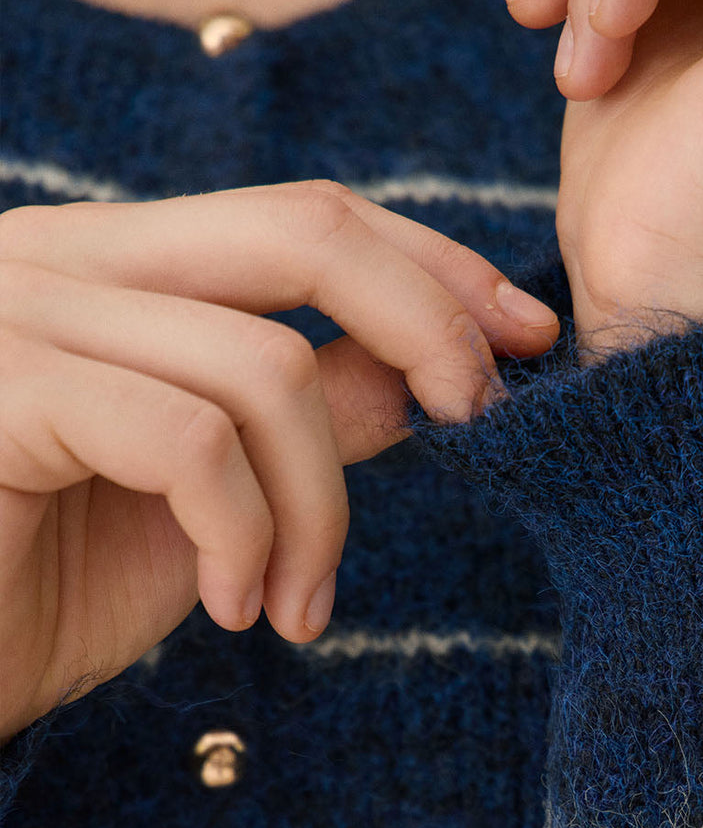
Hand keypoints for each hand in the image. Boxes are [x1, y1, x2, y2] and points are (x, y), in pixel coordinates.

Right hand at [0, 181, 558, 738]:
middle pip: (303, 229)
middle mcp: (63, 257)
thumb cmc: (42, 590)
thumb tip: (430, 379)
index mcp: (116, 269)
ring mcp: (20, 310)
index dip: (435, 267)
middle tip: (481, 419)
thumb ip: (310, 422)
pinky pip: (188, 441)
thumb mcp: (214, 500)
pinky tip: (233, 609)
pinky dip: (243, 536)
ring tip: (299, 605)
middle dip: (429, 323)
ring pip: (263, 366)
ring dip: (319, 508)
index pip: (307, 218)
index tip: (526, 335)